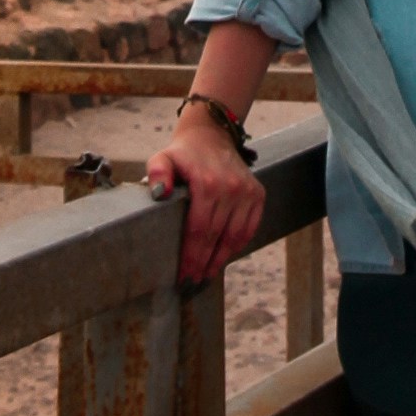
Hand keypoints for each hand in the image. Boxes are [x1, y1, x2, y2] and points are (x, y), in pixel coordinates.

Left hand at [146, 110, 269, 289]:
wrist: (212, 134)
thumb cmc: (183, 153)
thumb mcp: (162, 157)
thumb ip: (157, 173)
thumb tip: (159, 192)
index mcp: (208, 183)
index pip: (199, 230)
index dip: (191, 255)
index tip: (183, 274)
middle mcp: (232, 189)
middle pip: (217, 237)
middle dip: (204, 262)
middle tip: (193, 281)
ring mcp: (248, 192)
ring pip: (235, 236)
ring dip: (222, 258)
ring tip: (208, 273)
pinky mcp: (258, 194)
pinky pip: (250, 228)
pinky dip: (238, 244)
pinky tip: (225, 255)